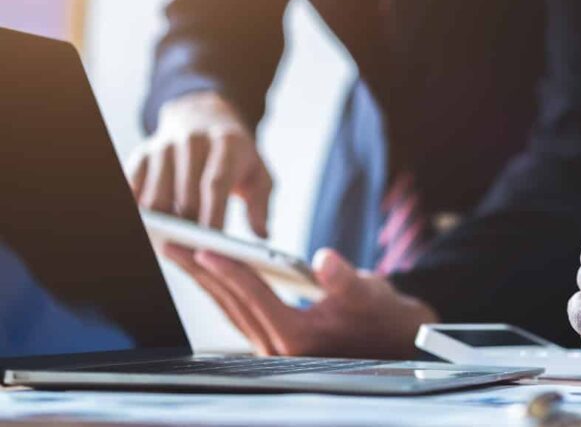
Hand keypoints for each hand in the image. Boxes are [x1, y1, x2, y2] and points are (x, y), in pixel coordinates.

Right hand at [128, 91, 271, 236]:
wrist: (203, 117)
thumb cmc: (235, 156)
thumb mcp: (259, 172)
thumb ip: (261, 204)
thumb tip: (262, 235)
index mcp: (226, 143)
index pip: (215, 184)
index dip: (213, 217)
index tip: (214, 246)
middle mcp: (192, 141)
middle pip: (185, 196)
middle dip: (189, 230)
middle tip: (196, 254)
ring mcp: (164, 147)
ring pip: (156, 199)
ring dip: (165, 226)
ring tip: (176, 244)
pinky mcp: (142, 155)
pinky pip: (134, 190)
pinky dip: (143, 213)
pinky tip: (154, 229)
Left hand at [164, 245, 438, 357]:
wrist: (399, 344)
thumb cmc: (387, 319)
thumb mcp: (371, 294)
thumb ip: (346, 279)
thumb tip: (324, 259)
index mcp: (300, 337)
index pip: (255, 298)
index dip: (230, 270)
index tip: (204, 248)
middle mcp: (279, 347)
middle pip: (231, 304)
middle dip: (200, 272)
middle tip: (172, 242)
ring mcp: (274, 347)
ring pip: (230, 310)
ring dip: (204, 280)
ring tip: (179, 251)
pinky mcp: (275, 342)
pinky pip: (240, 312)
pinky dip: (222, 289)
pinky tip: (209, 271)